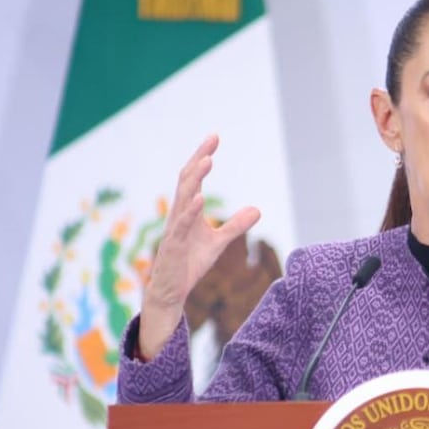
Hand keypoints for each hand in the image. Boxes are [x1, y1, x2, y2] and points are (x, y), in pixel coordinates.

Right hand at [139, 135, 260, 357]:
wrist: (172, 291)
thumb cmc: (190, 263)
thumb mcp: (219, 243)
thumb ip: (236, 225)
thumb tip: (257, 209)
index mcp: (187, 211)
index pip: (193, 178)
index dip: (202, 157)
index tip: (214, 138)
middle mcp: (178, 215)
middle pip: (187, 181)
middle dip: (198, 159)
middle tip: (211, 141)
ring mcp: (174, 230)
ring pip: (183, 199)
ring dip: (195, 179)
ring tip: (207, 161)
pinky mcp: (173, 247)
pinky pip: (181, 227)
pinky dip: (190, 212)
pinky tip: (199, 199)